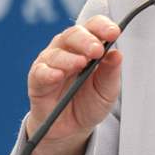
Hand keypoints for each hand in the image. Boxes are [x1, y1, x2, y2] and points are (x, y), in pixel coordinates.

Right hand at [25, 16, 121, 154]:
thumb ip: (111, 72)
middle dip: (86, 40)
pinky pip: (40, 72)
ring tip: (81, 64)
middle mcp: (67, 50)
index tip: (114, 33)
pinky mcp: (37, 80)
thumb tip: (117, 54)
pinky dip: (49, 72)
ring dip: (69, 58)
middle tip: (97, 50)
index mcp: (87, 46)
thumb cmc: (90, 102)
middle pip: (73, 35)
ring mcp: (50, 63)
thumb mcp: (107, 89)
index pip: (93, 27)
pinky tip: (57, 75)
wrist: (73, 128)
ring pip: (56, 53)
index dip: (102, 26)